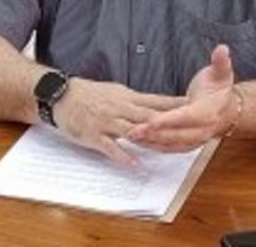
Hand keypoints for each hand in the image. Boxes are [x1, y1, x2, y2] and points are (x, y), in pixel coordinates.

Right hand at [54, 78, 185, 165]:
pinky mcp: (94, 135)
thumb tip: (154, 104)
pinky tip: (135, 164)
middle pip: (147, 116)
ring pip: (131, 131)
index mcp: (125, 97)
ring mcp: (106, 122)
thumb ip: (133, 100)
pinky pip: (110, 147)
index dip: (175, 104)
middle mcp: (119, 108)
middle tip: (188, 128)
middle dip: (167, 122)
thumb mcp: (114, 91)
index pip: (155, 100)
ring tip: (167, 146)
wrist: (60, 95)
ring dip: (149, 138)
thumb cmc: (88, 93)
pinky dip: (123, 155)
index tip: (194, 106)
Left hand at [127, 44, 236, 151]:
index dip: (166, 120)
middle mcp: (202, 130)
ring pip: (171, 145)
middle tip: (131, 131)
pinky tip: (140, 142)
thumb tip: (222, 49)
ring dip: (151, 142)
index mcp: (207, 112)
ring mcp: (196, 140)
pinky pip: (171, 149)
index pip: (184, 117)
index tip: (149, 121)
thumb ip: (220, 62)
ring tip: (130, 136)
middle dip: (152, 134)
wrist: (229, 111)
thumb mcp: (221, 73)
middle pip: (175, 135)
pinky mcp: (189, 144)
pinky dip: (156, 147)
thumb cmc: (220, 90)